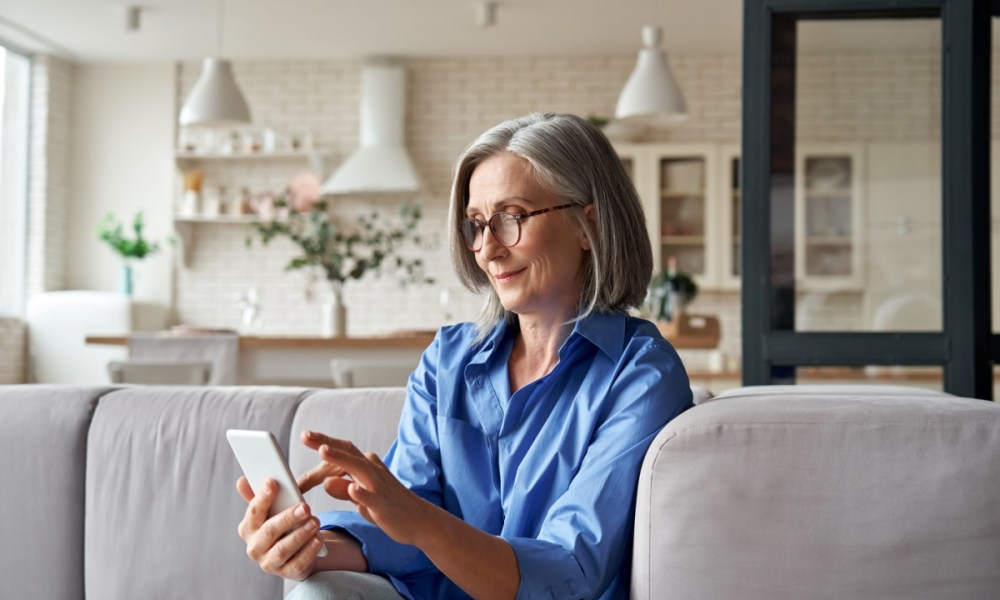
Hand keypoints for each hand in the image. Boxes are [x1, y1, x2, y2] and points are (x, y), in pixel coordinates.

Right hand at [236, 477, 324, 580]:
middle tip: (305, 507)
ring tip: (315, 522)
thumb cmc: (281, 526)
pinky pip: (297, 563)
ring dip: (300, 535)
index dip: (262, 497)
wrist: (294, 553)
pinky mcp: (286, 573)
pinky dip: (308, 552)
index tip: (273, 482)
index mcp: (248, 528)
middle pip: (269, 532)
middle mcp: (254, 547)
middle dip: (287, 518)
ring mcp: (269, 563)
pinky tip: (318, 540)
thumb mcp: (271, 511)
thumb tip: (242, 480)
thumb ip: (259, 496)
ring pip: (282, 549)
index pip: (253, 512)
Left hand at [297, 430, 432, 545]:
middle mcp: (373, 470)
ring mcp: (379, 487)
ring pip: (358, 468)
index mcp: (366, 466)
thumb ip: (343, 489)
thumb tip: (325, 482)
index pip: (342, 451)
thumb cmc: (389, 507)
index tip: (305, 436)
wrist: (421, 521)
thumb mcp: (361, 498)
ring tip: (323, 451)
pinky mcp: (384, 505)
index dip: (323, 444)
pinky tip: (351, 488)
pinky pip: (371, 497)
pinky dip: (362, 492)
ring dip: (341, 459)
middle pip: (348, 452)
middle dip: (326, 442)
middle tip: (305, 435)